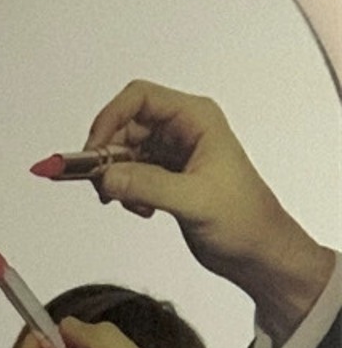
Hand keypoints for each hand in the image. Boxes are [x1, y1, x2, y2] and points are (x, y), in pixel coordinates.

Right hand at [77, 80, 334, 345]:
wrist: (256, 249)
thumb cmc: (242, 219)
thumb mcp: (193, 200)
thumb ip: (147, 186)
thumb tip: (107, 178)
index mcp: (196, 118)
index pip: (140, 98)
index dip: (109, 119)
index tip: (92, 153)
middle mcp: (183, 129)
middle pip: (125, 125)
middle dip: (108, 156)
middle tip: (103, 188)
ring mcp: (173, 153)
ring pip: (124, 152)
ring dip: (115, 177)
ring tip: (128, 204)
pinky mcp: (166, 177)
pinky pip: (131, 174)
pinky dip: (125, 192)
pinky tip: (142, 211)